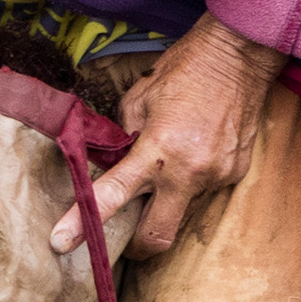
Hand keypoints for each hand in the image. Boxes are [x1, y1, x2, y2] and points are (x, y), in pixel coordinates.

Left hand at [59, 15, 285, 260]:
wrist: (239, 56)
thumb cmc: (184, 69)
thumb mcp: (138, 98)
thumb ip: (124, 138)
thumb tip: (113, 163)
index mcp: (157, 149)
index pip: (113, 195)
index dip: (84, 223)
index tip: (61, 244)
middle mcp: (188, 171)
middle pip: (157, 235)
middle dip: (138, 245)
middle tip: (127, 238)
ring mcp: (216, 176)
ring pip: (183, 211)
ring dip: (169, 201)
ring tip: (172, 165)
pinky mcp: (236, 173)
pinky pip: (206, 191)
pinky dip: (193, 181)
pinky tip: (196, 151)